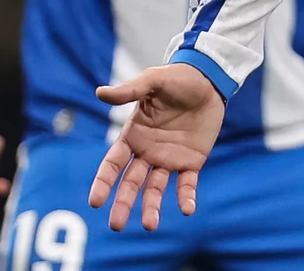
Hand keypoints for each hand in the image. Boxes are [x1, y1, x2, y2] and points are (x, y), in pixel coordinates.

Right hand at [90, 64, 225, 230]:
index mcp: (133, 136)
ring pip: (155, 188)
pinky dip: (186, 197)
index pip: (113, 164)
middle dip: (123, 203)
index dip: (103, 182)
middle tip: (116, 225)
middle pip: (131, 182)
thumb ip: (129, 91)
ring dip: (151, 206)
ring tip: (150, 225)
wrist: (208, 81)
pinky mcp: (191, 161)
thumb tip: (100, 92)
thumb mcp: (153, 81)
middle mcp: (147, 152)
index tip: (95, 201)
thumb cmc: (176, 79)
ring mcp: (168, 159)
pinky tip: (187, 209)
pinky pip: (186, 183)